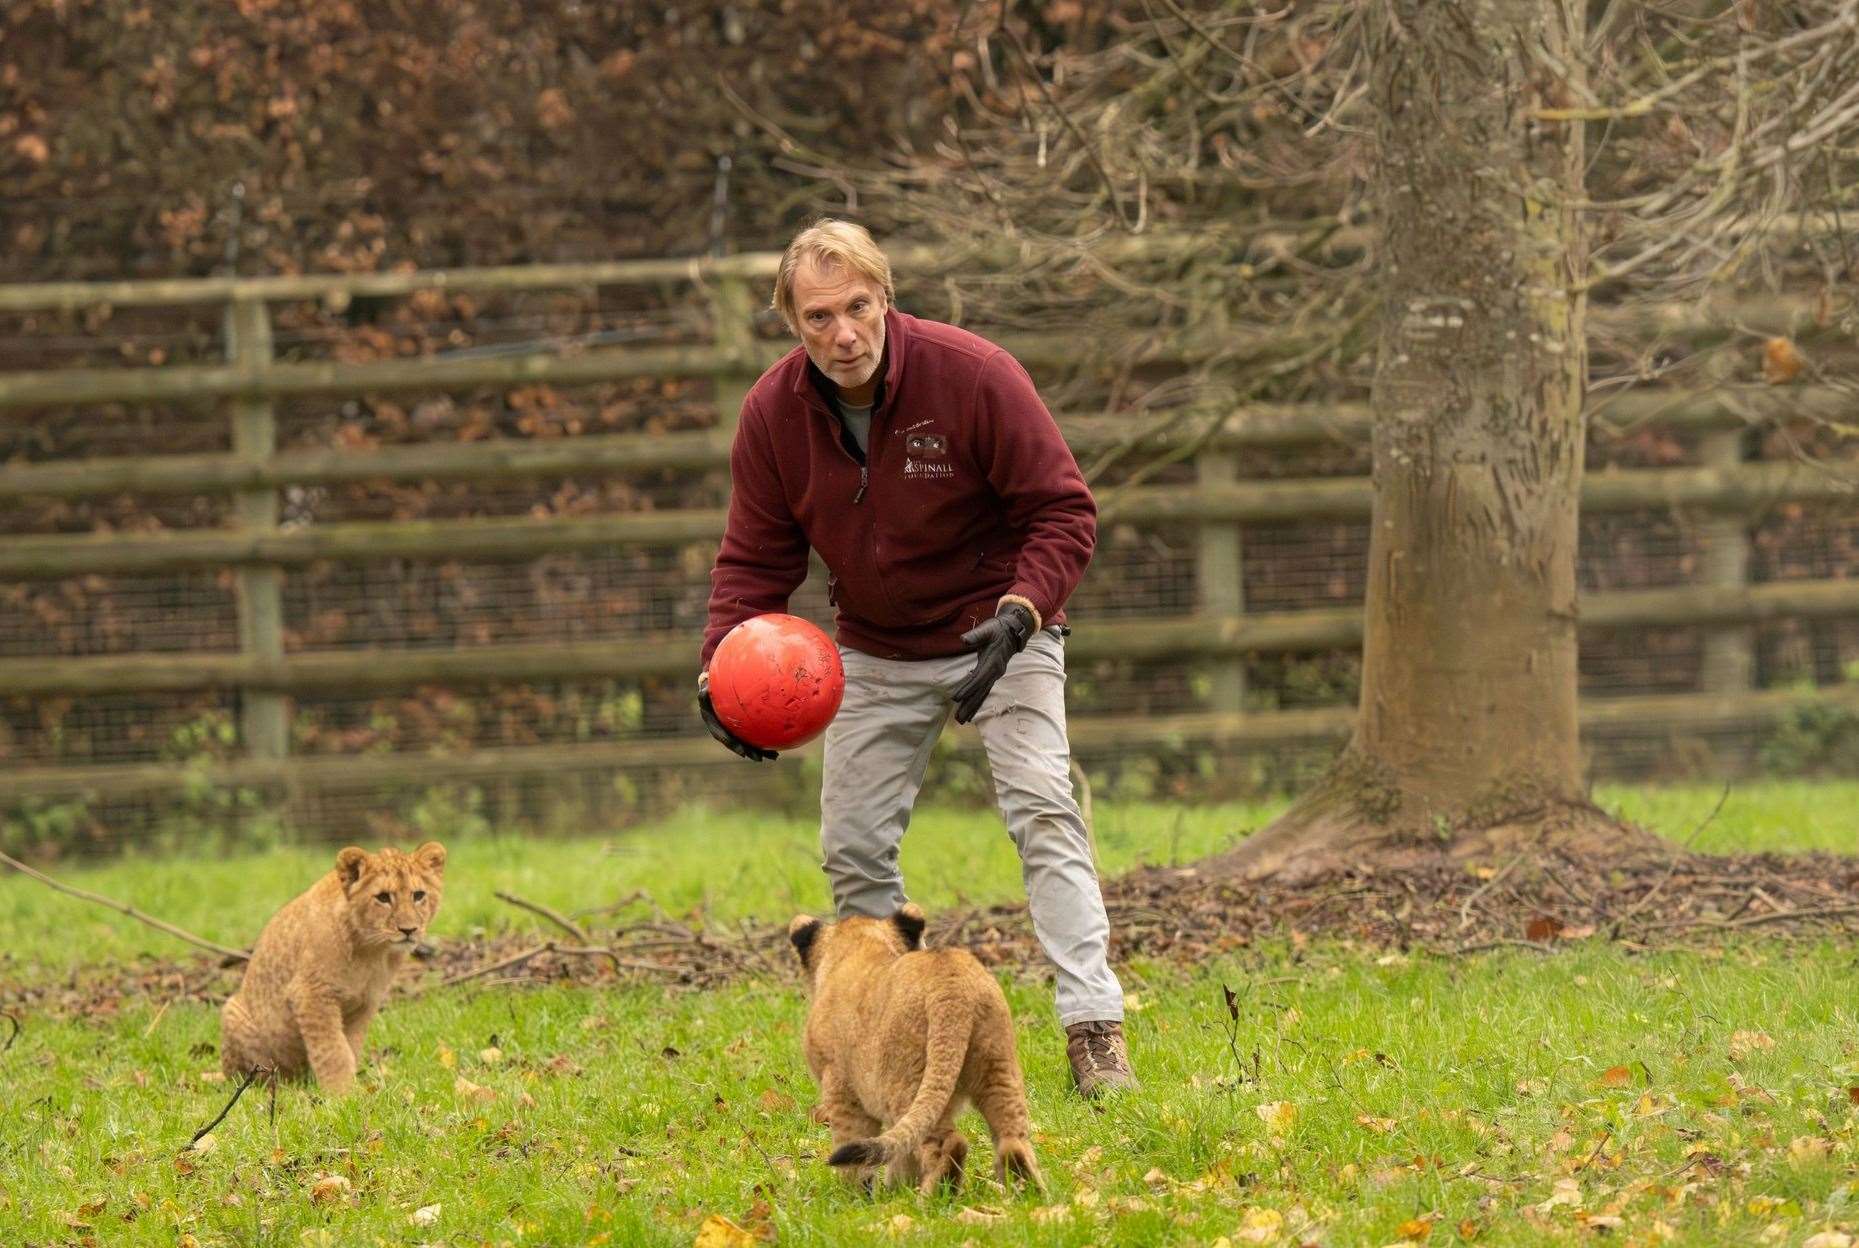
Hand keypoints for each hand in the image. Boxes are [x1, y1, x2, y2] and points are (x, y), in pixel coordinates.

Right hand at [697, 670, 777, 761]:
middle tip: (760, 759)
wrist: (713, 686)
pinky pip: (755, 730)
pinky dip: (766, 736)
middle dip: (749, 751)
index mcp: (714, 722)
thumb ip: (706, 689)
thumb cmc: (710, 684)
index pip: (723, 736)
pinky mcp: (743, 724)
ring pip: (747, 740)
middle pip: (737, 743)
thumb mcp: (706, 686)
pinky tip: (780, 740)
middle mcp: (724, 728)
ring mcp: (734, 727)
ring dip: (760, 750)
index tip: (742, 752)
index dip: (732, 744)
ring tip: (775, 756)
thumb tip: (704, 689)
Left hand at [951, 602, 1035, 724]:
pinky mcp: (992, 675)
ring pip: (982, 694)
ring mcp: (994, 675)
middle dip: (969, 705)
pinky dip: (977, 701)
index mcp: (992, 662)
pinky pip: (984, 691)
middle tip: (959, 718)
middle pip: (980, 691)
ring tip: (962, 720)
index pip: (978, 678)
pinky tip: (970, 710)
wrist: (1012, 630)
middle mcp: (995, 672)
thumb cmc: (997, 629)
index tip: (956, 698)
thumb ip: (976, 636)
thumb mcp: (987, 629)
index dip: (967, 688)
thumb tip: (963, 639)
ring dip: (972, 707)